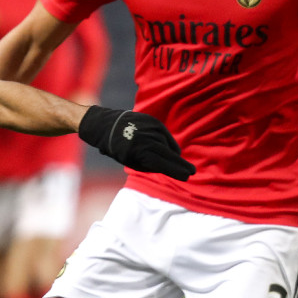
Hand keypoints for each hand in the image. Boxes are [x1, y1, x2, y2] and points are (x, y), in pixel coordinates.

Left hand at [77, 105, 195, 180]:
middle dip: (181, 164)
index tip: (186, 176)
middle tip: (192, 172)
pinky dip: (169, 143)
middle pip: (169, 155)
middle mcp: (146, 139)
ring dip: (173, 155)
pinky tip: (173, 151)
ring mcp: (150, 128)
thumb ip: (149, 166)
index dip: (176, 171)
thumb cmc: (117, 148)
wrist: (105, 125)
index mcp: (139, 152)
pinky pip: (166, 135)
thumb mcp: (130, 161)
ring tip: (178, 164)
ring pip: (168, 145)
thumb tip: (167, 168)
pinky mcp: (153, 121)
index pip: (162, 164)